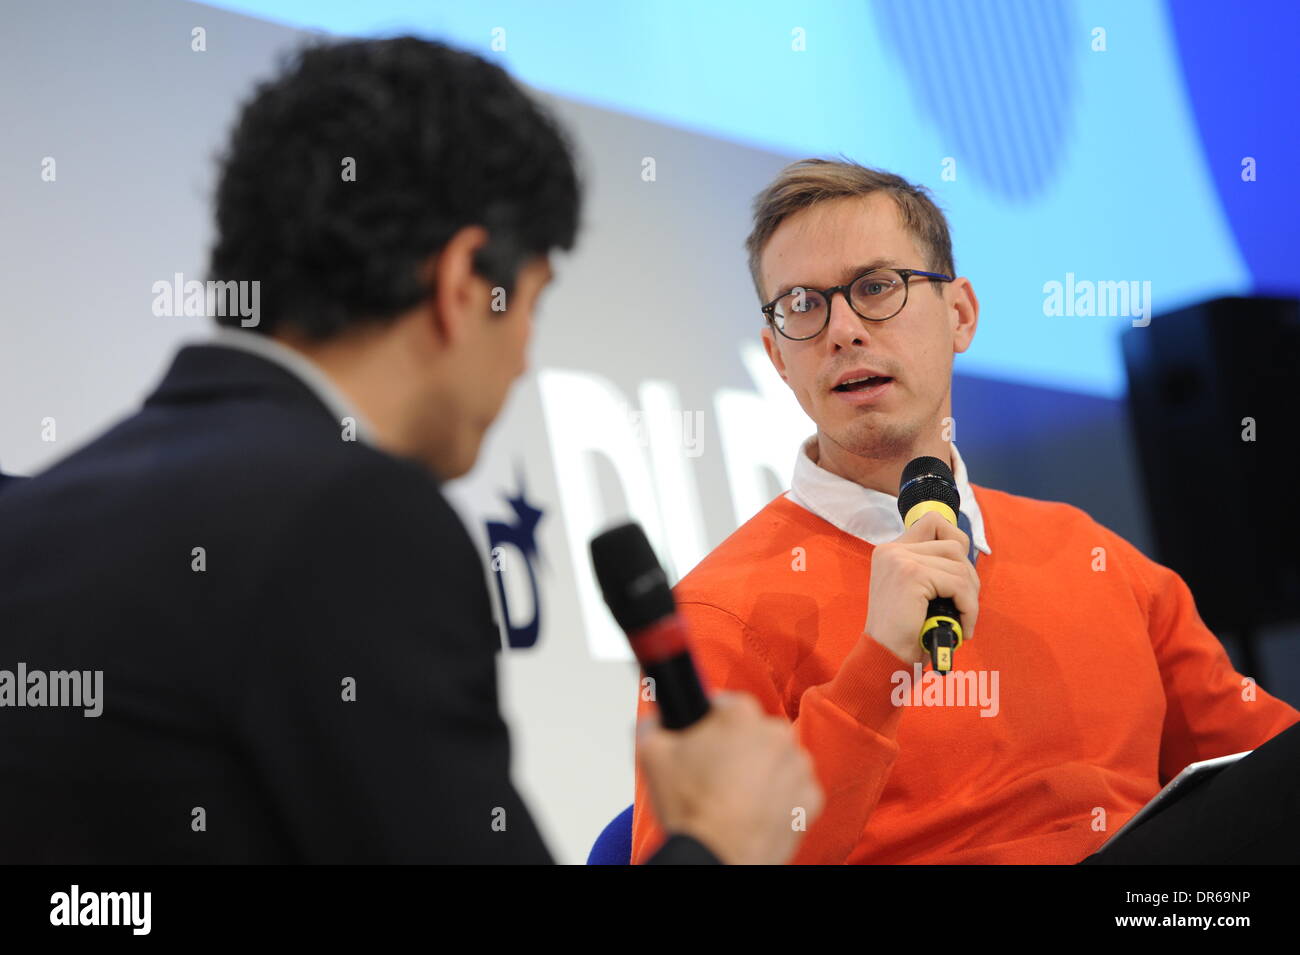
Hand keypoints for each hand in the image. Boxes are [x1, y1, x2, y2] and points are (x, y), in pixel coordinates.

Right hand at [637, 691, 822, 864]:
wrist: (716, 859)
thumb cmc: (689, 808)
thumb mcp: (650, 753)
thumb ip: (653, 722)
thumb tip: (657, 717)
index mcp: (740, 714)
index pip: (724, 705)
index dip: (708, 725)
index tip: (701, 744)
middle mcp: (776, 733)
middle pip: (752, 732)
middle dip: (736, 748)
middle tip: (714, 775)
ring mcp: (798, 766)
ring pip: (776, 759)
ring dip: (759, 771)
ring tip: (733, 797)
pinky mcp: (810, 799)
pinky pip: (793, 789)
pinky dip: (778, 799)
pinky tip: (754, 811)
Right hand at [863, 510, 979, 665]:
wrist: (885, 657)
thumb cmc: (904, 632)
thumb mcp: (916, 592)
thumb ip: (931, 568)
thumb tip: (966, 557)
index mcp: (890, 551)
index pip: (933, 522)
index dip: (955, 542)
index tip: (958, 574)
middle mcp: (892, 549)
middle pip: (954, 545)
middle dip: (968, 578)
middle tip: (964, 607)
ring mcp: (900, 559)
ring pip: (959, 565)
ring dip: (970, 596)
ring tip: (963, 619)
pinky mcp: (911, 574)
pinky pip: (958, 584)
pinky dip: (968, 608)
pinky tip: (961, 626)